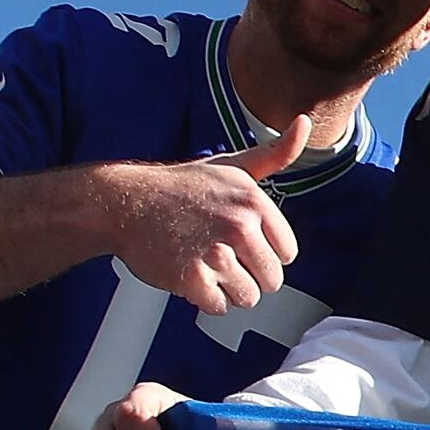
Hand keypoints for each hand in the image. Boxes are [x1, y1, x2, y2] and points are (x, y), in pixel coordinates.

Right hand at [97, 128, 307, 313]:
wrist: (126, 202)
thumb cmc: (181, 187)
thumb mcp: (233, 165)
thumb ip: (274, 153)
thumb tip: (303, 122)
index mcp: (254, 202)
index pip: (287, 253)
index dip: (265, 253)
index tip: (242, 242)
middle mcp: (238, 227)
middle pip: (271, 280)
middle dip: (249, 275)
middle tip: (221, 256)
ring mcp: (215, 254)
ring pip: (247, 298)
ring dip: (228, 289)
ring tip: (206, 264)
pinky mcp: (191, 278)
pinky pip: (219, 307)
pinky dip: (205, 299)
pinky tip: (191, 275)